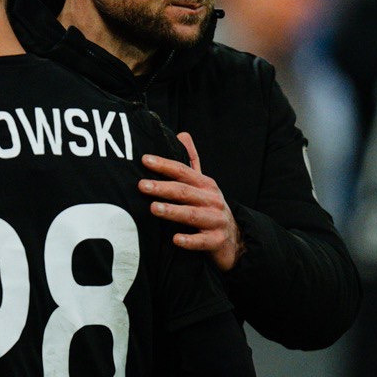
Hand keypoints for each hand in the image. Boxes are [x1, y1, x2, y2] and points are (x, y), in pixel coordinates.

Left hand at [139, 132, 242, 271]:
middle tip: (142, 185)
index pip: (183, 171)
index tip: (145, 160)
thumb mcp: (204, 184)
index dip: (164, 165)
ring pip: (192, 215)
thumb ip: (192, 161)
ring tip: (153, 208)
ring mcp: (216, 220)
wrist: (235, 239)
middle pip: (185, 191)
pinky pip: (202, 241)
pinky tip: (175, 239)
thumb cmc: (210, 208)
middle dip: (163, 187)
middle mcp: (212, 200)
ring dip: (173, 211)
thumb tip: (182, 134)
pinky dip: (189, 240)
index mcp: (206, 184)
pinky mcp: (217, 240)